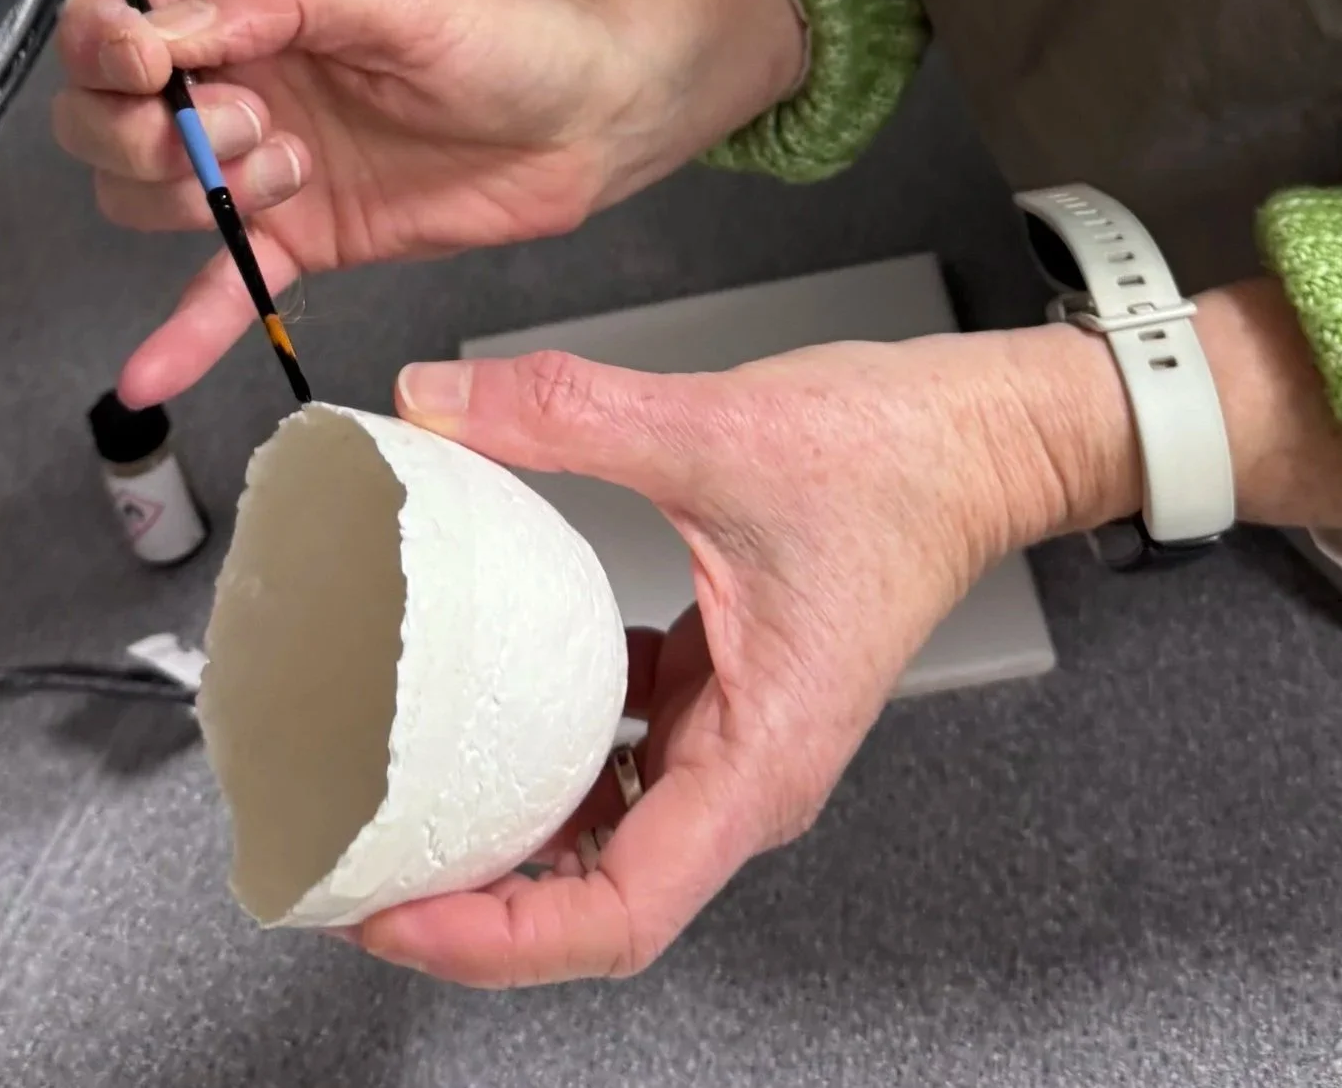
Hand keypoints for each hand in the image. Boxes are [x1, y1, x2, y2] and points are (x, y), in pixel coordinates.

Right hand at [53, 0, 803, 404]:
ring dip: (190, 197)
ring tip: (294, 169)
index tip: (148, 68)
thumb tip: (163, 29)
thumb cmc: (510, 30)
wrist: (593, 120)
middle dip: (145, 132)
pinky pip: (217, 290)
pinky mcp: (300, 238)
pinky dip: (179, 332)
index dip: (103, 45)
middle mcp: (235, 74)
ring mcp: (259, 162)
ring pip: (141, 195)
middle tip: (249, 125)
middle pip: (101, 113)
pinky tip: (149, 376)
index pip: (112, 11)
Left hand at [357, 325, 1132, 985]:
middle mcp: (746, 773)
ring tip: (403, 794)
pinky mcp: (723, 683)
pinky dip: (548, 736)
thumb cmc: (902, 462)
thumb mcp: (717, 426)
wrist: (979, 434)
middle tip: (362, 861)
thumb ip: (567, 412)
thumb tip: (442, 401)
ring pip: (604, 827)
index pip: (618, 914)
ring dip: (509, 824)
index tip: (401, 916)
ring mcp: (735, 733)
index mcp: (759, 763)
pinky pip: (619, 744)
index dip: (498, 940)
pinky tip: (488, 688)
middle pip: (594, 896)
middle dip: (475, 901)